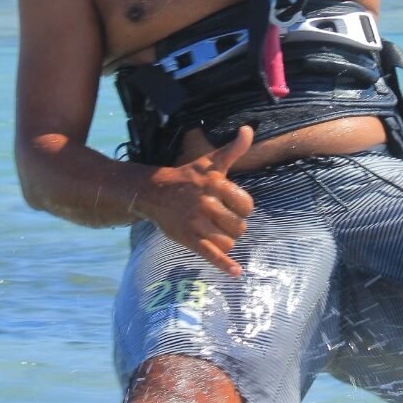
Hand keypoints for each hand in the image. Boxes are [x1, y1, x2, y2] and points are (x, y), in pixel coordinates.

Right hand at [143, 127, 254, 276]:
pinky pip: (211, 255)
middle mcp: (206, 203)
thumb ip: (234, 149)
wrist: (154, 191)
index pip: (247, 206)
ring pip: (228, 241)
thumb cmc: (188, 176)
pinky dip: (224, 265)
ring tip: (216, 231)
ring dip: (226, 240)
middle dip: (234, 225)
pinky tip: (236, 272)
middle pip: (239, 226)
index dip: (243, 208)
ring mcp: (196, 223)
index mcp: (215, 184)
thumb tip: (249, 130)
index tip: (232, 205)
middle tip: (221, 218)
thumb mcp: (211, 161)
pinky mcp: (188, 239)